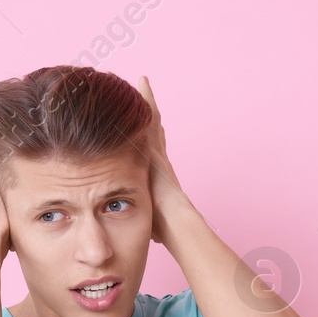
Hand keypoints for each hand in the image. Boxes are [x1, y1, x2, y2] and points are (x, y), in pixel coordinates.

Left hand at [135, 75, 195, 245]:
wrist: (176, 222)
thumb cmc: (163, 228)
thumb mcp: (147, 219)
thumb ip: (145, 221)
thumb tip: (147, 235)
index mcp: (155, 174)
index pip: (150, 151)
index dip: (146, 137)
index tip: (145, 126)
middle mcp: (158, 158)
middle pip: (151, 130)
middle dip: (147, 113)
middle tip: (142, 93)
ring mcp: (158, 150)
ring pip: (150, 119)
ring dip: (146, 100)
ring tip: (141, 81)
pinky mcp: (156, 144)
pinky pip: (149, 116)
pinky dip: (146, 99)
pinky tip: (141, 82)